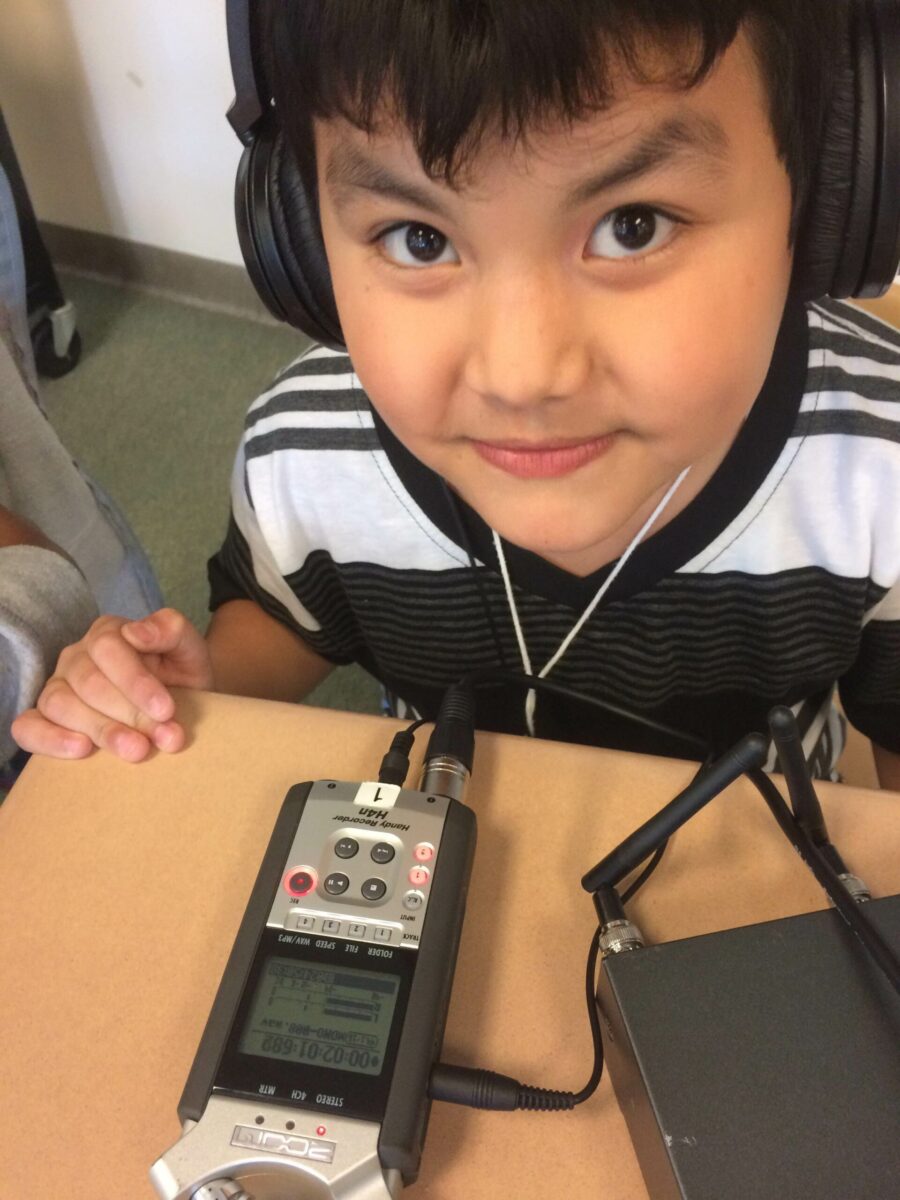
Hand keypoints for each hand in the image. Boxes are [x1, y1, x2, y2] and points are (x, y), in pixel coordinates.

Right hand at [11, 607, 213, 761]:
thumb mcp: (189, 650)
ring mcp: (57, 687)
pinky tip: (82, 750)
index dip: (136, 682)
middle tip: (165, 738)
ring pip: (61, 704)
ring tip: (136, 750)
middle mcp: (77, 657)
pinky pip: (28, 726)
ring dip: (101, 730)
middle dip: (130, 713)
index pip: (108, 649)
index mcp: (108, 634)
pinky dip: (48, 739)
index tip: (166, 710)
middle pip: (90, 683)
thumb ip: (170, 630)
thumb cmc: (181, 675)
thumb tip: (135, 632)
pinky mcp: (44, 718)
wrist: (181, 706)